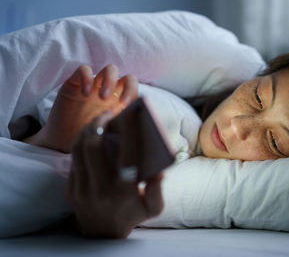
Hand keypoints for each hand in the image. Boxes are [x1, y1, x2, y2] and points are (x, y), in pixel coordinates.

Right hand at [25, 64, 137, 152]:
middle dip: (129, 87)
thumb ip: (119, 124)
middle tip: (121, 103)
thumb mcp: (107, 132)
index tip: (126, 107)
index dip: (134, 95)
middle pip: (129, 78)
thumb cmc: (87, 137)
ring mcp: (95, 85)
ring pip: (110, 69)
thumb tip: (134, 122)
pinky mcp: (76, 82)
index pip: (136, 91)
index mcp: (121, 102)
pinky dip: (87, 77)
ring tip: (102, 98)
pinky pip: (83, 69)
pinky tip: (85, 93)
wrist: (63, 140)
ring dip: (110, 80)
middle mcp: (111, 92)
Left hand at [66, 112, 163, 238]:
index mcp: (125, 192)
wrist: (102, 236)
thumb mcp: (153, 208)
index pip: (128, 154)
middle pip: (93, 146)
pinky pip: (73, 160)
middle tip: (108, 112)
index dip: (130, 130)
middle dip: (99, 123)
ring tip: (98, 119)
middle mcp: (101, 189)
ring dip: (87, 129)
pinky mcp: (71, 190)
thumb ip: (158, 189)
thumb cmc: (132, 215)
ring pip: (78, 149)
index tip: (132, 112)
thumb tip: (158, 169)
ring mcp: (82, 190)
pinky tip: (90, 135)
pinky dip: (81, 143)